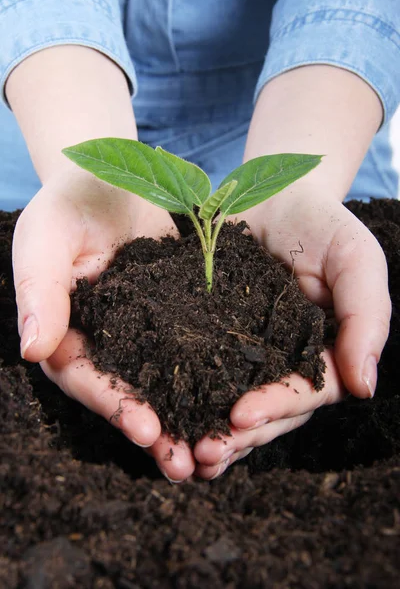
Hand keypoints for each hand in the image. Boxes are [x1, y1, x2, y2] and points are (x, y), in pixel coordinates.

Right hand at [13, 166, 196, 470]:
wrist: (115, 174)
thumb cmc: (69, 202)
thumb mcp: (47, 237)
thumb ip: (39, 289)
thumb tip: (30, 349)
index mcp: (69, 333)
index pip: (85, 378)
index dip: (113, 405)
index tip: (145, 429)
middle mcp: (107, 342)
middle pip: (128, 394)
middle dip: (155, 431)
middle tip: (186, 465)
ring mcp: (146, 332)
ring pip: (165, 382)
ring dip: (187, 419)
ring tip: (215, 454)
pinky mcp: (182, 315)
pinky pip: (198, 350)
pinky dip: (214, 378)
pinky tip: (238, 402)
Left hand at [193, 186, 389, 479]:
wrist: (273, 195)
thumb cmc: (322, 224)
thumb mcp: (355, 259)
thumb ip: (366, 316)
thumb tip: (365, 387)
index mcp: (322, 354)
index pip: (306, 393)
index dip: (276, 407)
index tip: (241, 415)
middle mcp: (285, 364)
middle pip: (267, 413)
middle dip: (237, 436)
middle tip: (202, 455)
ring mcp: (249, 356)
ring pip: (233, 405)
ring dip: (211, 434)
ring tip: (181, 454)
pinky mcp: (214, 341)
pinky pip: (202, 376)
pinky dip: (187, 403)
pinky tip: (164, 423)